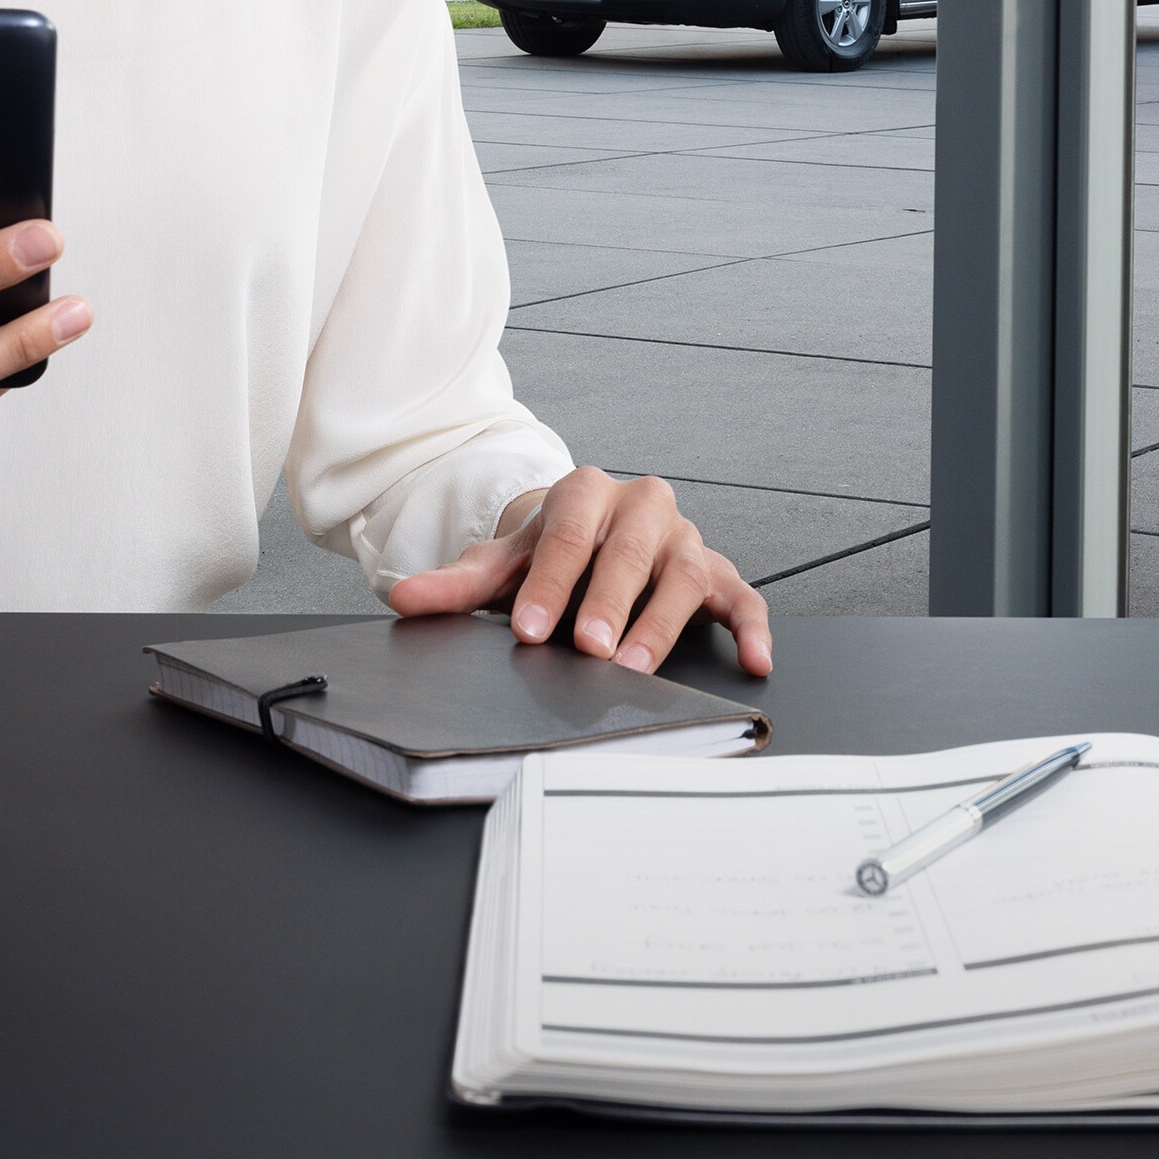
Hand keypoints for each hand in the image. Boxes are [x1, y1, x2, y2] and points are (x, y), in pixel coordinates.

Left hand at [385, 467, 773, 678]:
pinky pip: (743, 596)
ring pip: (684, 575)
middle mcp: (642, 505)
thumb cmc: (552, 555)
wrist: (591, 536)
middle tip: (589, 648)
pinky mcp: (719, 570)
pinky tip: (753, 661)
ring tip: (637, 667)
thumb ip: (458, 584)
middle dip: (608, 603)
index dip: (550, 584)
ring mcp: (683, 537)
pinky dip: (752, 628)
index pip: (568, 536)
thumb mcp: (504, 562)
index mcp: (586, 491)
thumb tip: (405, 599)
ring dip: (662, 623)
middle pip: (628, 552)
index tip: (532, 629)